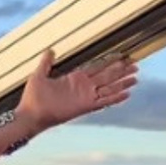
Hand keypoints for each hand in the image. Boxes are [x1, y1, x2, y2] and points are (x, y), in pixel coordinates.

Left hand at [15, 49, 137, 133]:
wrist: (29, 115)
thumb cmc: (32, 98)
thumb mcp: (39, 75)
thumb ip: (46, 63)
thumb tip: (50, 50)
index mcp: (74, 79)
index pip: (96, 68)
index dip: (109, 62)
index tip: (121, 56)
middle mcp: (82, 88)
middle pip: (106, 77)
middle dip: (121, 71)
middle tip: (136, 65)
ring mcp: (84, 97)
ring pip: (108, 88)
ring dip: (122, 83)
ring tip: (136, 78)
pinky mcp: (84, 107)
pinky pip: (103, 102)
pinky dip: (115, 98)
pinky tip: (127, 94)